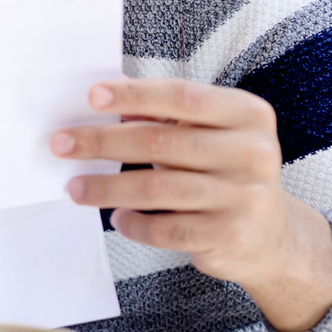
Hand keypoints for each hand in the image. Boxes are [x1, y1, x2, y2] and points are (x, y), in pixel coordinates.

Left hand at [53, 78, 331, 331]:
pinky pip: (166, 228)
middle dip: (102, 142)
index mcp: (248, 115)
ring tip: (76, 187)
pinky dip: (134, 223)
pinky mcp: (233, 235)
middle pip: (160, 141)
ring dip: (107, 188)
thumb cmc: (222, 172)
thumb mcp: (207, 135)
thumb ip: (165, 117)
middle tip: (61, 144)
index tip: (91, 96)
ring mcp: (247, 196)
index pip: (182, 96)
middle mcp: (254, 153)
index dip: (134, 95)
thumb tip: (99, 98)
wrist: (271, 236)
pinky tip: (119, 218)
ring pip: (157, 187)